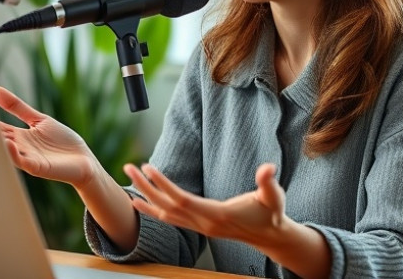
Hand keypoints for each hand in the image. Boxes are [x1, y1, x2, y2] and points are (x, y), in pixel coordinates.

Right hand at [0, 86, 97, 187]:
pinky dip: (14, 154)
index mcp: (18, 137)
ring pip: (6, 152)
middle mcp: (19, 148)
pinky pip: (23, 162)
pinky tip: (9, 144)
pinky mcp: (38, 167)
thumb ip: (16, 106)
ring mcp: (28, 158)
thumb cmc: (62, 142)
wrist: (84, 161)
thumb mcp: (38, 119)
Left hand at [123, 162, 288, 246]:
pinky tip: (140, 202)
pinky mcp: (199, 226)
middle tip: (128, 167)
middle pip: (167, 205)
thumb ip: (268, 182)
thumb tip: (269, 168)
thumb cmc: (271, 213)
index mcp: (216, 214)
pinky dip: (153, 210)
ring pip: (166, 212)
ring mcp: (200, 227)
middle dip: (146, 187)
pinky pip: (170, 219)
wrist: (270, 236)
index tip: (148, 168)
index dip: (164, 185)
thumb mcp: (274, 196)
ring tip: (130, 178)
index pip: (182, 199)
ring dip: (146, 196)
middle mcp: (204, 223)